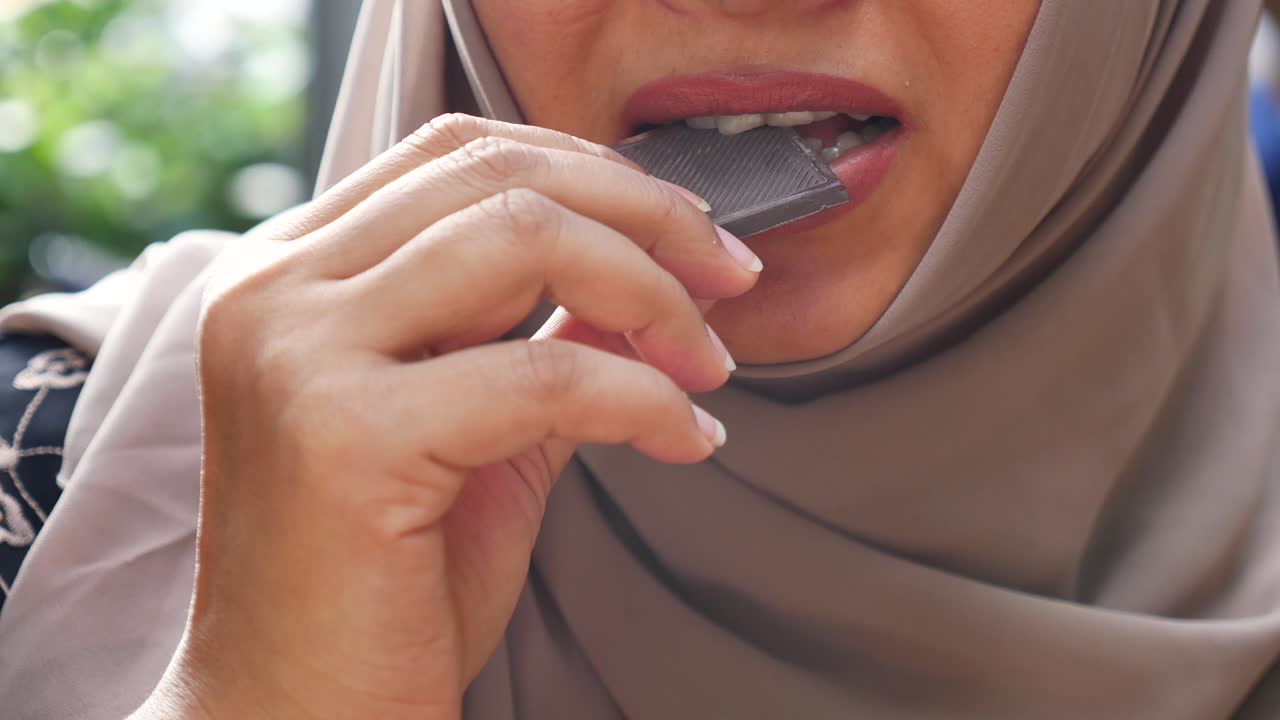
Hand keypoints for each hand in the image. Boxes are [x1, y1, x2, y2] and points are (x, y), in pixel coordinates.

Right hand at [133, 115, 759, 719]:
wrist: (302, 713)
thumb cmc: (385, 582)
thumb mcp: (480, 428)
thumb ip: (544, 336)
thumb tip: (648, 274)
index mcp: (292, 274)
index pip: (457, 154)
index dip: (594, 176)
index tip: (689, 233)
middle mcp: (275, 291)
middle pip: (498, 177)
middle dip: (646, 218)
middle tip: (730, 278)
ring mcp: (296, 353)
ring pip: (523, 239)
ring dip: (651, 293)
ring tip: (707, 363)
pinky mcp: (343, 434)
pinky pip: (543, 373)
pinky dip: (643, 397)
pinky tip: (685, 436)